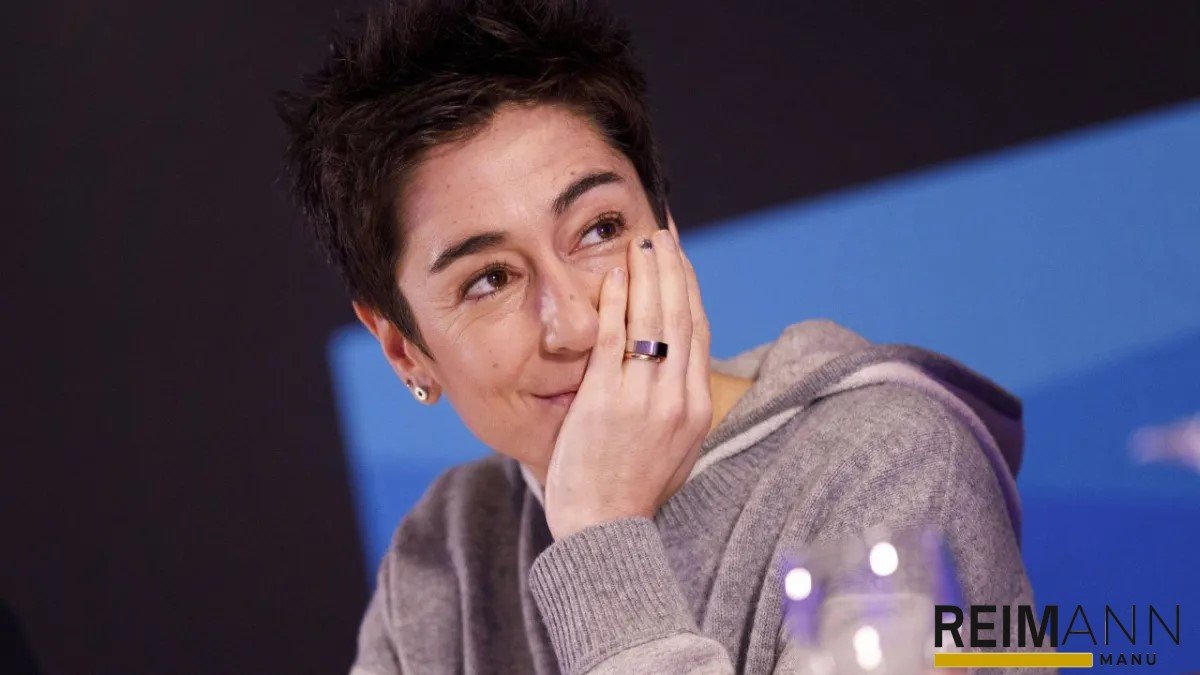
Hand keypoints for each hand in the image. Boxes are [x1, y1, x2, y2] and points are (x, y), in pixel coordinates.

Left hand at [543, 226, 712, 539]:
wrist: (604, 529)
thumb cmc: (632, 488)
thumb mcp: (674, 446)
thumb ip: (676, 402)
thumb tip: (675, 363)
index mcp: (696, 406)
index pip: (697, 330)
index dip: (690, 287)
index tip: (680, 257)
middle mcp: (678, 398)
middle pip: (680, 316)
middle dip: (672, 268)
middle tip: (661, 233)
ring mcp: (643, 399)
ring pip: (652, 321)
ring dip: (647, 275)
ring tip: (641, 242)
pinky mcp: (606, 402)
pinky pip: (613, 342)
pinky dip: (615, 305)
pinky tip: (612, 278)